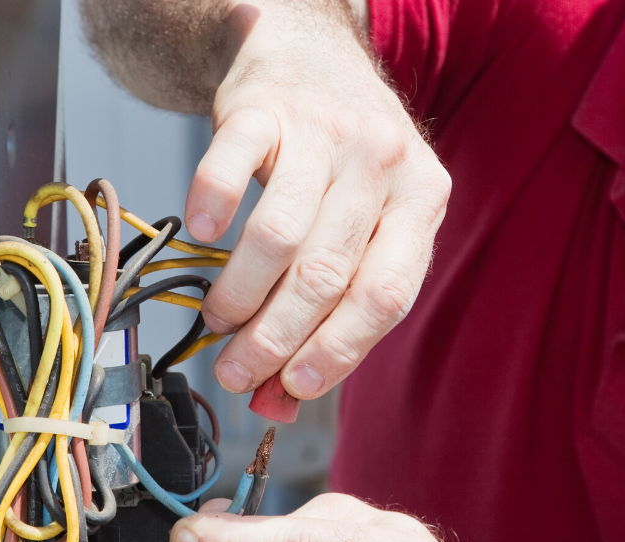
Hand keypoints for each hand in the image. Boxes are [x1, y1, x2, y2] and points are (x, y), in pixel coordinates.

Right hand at [187, 4, 450, 397]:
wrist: (309, 56)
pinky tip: (202, 235)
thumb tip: (278, 403)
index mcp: (423, 199)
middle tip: (237, 372)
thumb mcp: (364, 224)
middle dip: (274, 339)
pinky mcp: (264, 110)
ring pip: (278, 234)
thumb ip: (331, 312)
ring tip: (217, 321)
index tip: (294, 388)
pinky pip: (230, 166)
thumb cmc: (338, 162)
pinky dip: (211, 207)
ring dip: (239, 294)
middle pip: (325, 274)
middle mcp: (382, 162)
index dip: (338, 350)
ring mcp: (323, 132)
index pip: (386, 294)